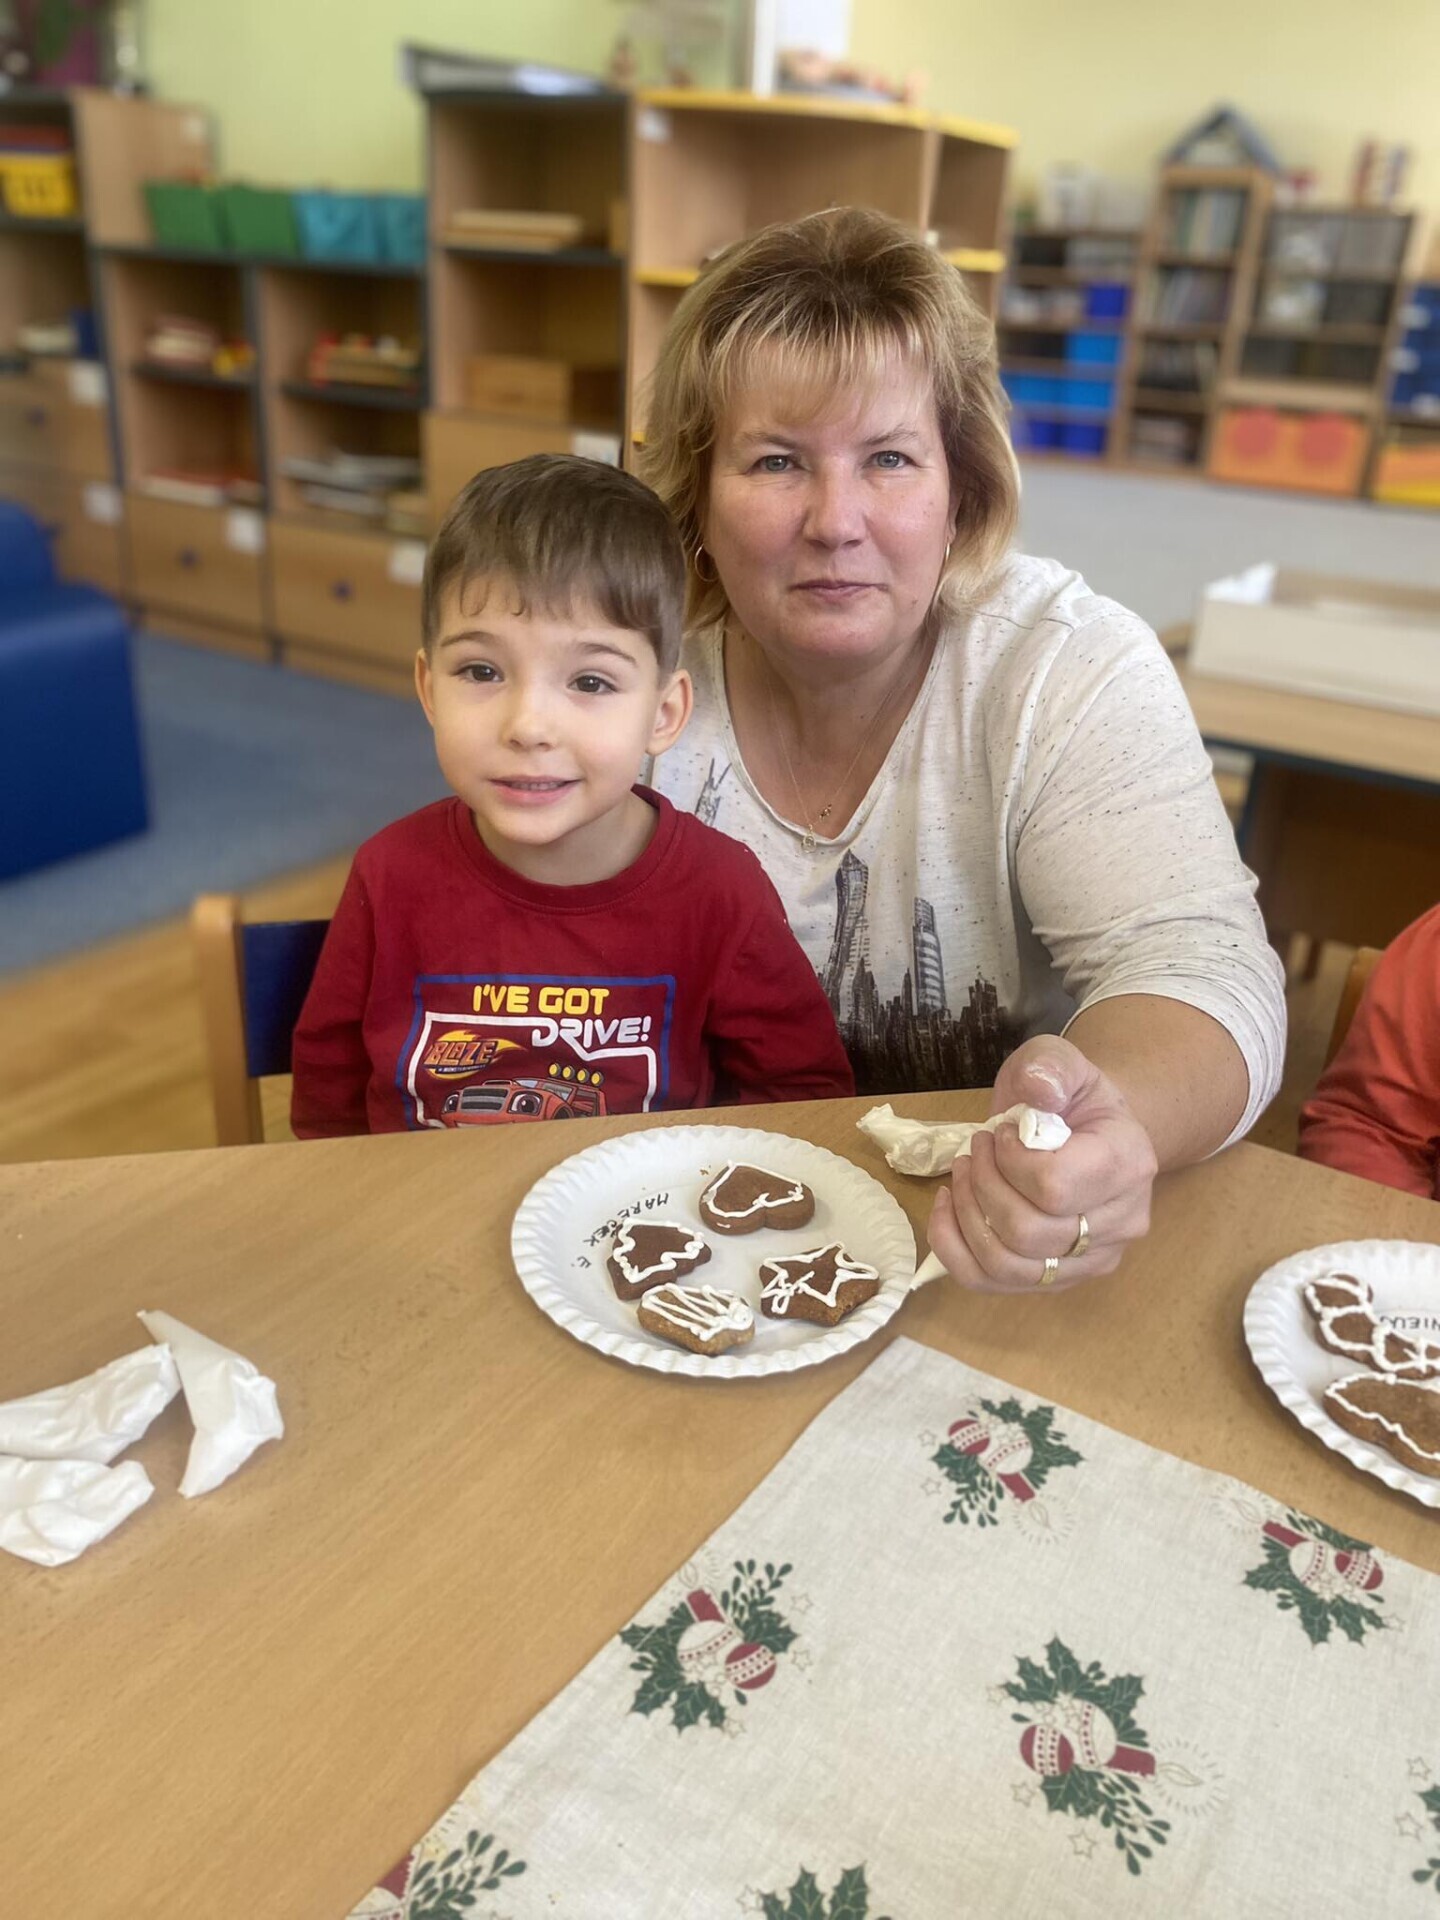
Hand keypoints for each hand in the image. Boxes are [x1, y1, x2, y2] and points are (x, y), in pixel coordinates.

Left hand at [926, 1035, 1158, 1293]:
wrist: (1089, 1129)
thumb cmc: (1071, 1097)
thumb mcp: (1059, 1059)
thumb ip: (1050, 1067)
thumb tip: (1038, 1091)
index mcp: (1129, 1164)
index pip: (1054, 1187)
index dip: (1009, 1161)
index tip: (1000, 1132)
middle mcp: (1122, 1223)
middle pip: (1027, 1232)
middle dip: (982, 1186)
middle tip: (975, 1149)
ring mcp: (1092, 1259)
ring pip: (1007, 1264)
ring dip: (966, 1216)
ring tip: (962, 1175)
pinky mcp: (1059, 1279)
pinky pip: (991, 1283)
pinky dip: (953, 1247)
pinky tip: (948, 1207)